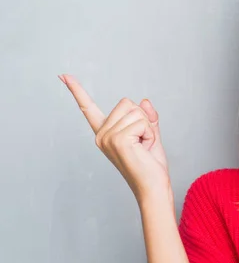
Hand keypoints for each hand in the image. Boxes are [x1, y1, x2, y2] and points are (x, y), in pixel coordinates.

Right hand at [59, 74, 171, 203]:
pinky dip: (150, 133)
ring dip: (148, 128)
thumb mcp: (150, 135)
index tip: (62, 75)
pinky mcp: (118, 140)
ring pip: (136, 111)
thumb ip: (147, 117)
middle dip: (142, 119)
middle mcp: (101, 134)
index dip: (76, 90)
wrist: (153, 187)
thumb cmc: (151, 165)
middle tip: (143, 142)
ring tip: (144, 147)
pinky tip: (144, 148)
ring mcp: (107, 138)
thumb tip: (144, 100)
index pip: (88, 108)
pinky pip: (142, 121)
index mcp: (105, 133)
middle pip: (127, 103)